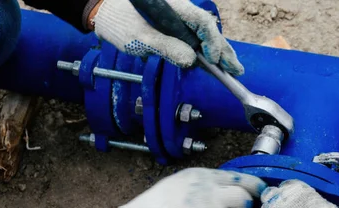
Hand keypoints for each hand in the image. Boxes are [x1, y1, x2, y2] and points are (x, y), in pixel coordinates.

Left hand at [91, 0, 243, 74]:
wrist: (103, 12)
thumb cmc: (117, 21)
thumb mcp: (138, 38)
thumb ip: (165, 48)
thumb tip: (191, 61)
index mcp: (173, 6)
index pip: (201, 21)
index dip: (211, 41)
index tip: (213, 60)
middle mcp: (180, 9)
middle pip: (208, 28)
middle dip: (223, 50)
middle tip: (235, 69)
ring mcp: (178, 17)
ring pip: (205, 34)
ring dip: (219, 52)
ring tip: (232, 68)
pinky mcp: (175, 26)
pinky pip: (195, 37)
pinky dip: (206, 50)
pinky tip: (215, 61)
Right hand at [119, 168, 265, 207]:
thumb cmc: (161, 202)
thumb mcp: (185, 179)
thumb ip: (211, 180)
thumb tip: (238, 184)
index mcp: (206, 180)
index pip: (243, 181)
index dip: (255, 186)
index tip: (261, 190)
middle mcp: (213, 198)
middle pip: (245, 200)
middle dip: (243, 203)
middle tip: (232, 207)